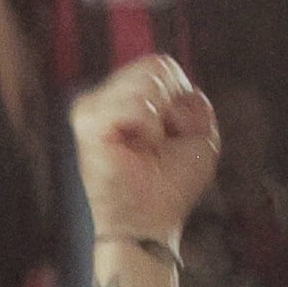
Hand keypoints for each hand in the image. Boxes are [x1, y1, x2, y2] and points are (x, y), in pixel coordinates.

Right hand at [70, 54, 220, 248]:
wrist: (150, 221)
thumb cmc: (170, 185)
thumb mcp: (200, 135)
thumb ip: (193, 102)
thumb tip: (177, 83)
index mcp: (123, 99)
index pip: (159, 65)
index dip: (180, 96)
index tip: (173, 134)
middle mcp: (103, 99)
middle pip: (154, 67)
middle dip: (173, 107)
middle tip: (159, 144)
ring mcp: (91, 109)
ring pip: (146, 82)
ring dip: (160, 121)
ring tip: (145, 149)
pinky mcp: (88, 124)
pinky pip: (137, 105)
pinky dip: (149, 129)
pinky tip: (136, 150)